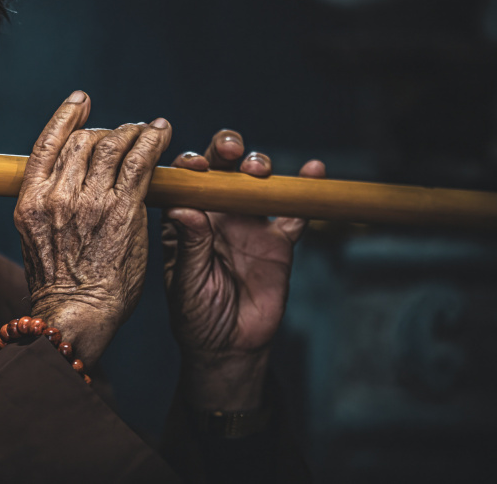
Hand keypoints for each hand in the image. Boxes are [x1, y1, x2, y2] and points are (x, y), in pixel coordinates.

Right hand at [14, 91, 171, 367]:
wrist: (73, 315)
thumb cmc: (57, 286)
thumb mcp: (36, 239)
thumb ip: (49, 207)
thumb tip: (69, 184)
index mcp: (31, 200)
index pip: (48, 142)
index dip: (66, 116)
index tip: (81, 101)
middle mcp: (57, 194)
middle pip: (83, 140)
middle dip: (107, 131)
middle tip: (125, 133)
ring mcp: (89, 200)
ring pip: (112, 145)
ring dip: (133, 132)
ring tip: (148, 130)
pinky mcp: (121, 209)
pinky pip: (139, 161)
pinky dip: (152, 140)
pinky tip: (161, 133)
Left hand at [162, 129, 324, 409]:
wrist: (231, 347)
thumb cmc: (196, 315)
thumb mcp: (186, 283)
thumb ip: (189, 245)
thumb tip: (183, 208)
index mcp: (185, 219)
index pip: (185, 181)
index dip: (189, 167)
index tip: (195, 166)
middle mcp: (215, 212)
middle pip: (221, 167)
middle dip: (224, 149)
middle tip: (230, 150)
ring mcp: (248, 222)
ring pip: (255, 180)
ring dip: (258, 165)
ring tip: (257, 169)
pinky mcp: (278, 239)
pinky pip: (294, 210)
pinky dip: (304, 190)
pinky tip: (312, 172)